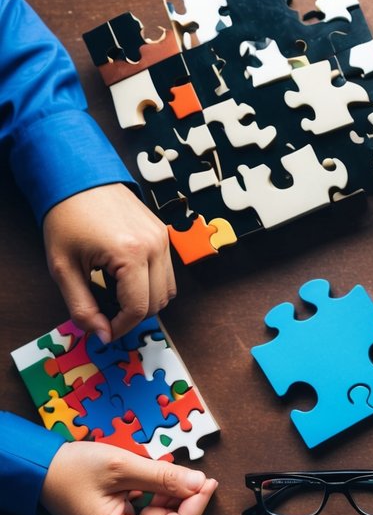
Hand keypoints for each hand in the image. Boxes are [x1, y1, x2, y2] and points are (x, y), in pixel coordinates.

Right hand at [40, 441, 216, 514]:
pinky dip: (157, 499)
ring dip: (172, 500)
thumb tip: (198, 484)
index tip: (207, 487)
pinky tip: (161, 481)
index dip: (192, 511)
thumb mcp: (123, 467)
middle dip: (184, 504)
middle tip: (200, 479)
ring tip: (177, 475)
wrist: (38, 467)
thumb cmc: (71, 468)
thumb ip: (164, 477)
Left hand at [43, 183, 175, 342]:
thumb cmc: (67, 219)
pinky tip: (125, 277)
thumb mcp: (63, 269)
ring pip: (168, 290)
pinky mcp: (164, 234)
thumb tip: (102, 335)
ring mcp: (164, 239)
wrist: (78, 179)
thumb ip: (82, 307)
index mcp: (131, 254)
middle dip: (133, 315)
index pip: (139, 308)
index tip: (105, 331)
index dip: (121, 327)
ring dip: (145, 300)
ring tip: (115, 293)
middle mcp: (155, 246)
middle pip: (158, 302)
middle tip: (107, 312)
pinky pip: (167, 271)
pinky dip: (150, 283)